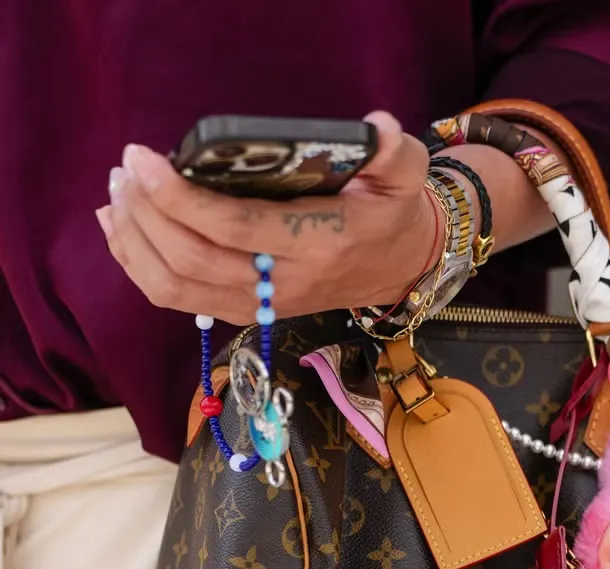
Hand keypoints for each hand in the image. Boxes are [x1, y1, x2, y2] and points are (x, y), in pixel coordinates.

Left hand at [95, 113, 437, 324]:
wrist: (395, 270)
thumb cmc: (389, 215)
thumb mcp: (404, 178)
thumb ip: (395, 154)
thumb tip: (375, 130)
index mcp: (318, 244)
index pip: (236, 228)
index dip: (180, 197)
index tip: (144, 157)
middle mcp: (284, 283)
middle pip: (194, 259)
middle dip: (147, 213)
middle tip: (126, 169)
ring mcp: (261, 303)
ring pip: (177, 287)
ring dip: (134, 241)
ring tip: (118, 193)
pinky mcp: (244, 310)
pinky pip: (177, 298)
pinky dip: (138, 265)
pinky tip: (120, 227)